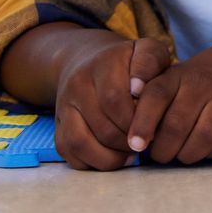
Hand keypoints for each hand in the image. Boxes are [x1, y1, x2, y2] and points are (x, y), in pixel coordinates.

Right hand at [53, 37, 169, 170]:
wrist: (87, 60)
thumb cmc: (128, 61)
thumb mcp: (147, 50)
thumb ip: (150, 62)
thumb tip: (139, 88)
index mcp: (103, 64)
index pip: (115, 99)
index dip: (136, 119)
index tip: (154, 127)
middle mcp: (78, 84)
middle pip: (102, 126)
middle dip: (128, 140)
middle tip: (145, 143)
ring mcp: (64, 106)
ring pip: (80, 142)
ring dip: (110, 156)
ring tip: (130, 154)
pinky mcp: (57, 125)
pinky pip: (69, 152)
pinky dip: (92, 162)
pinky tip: (113, 157)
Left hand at [125, 37, 211, 164]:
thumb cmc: (199, 80)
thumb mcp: (174, 79)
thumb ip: (152, 104)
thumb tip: (134, 141)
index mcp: (178, 76)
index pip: (155, 97)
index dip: (142, 124)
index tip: (135, 145)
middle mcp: (203, 85)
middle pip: (177, 125)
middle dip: (163, 150)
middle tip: (160, 155)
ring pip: (203, 137)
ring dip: (187, 154)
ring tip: (181, 154)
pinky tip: (205, 148)